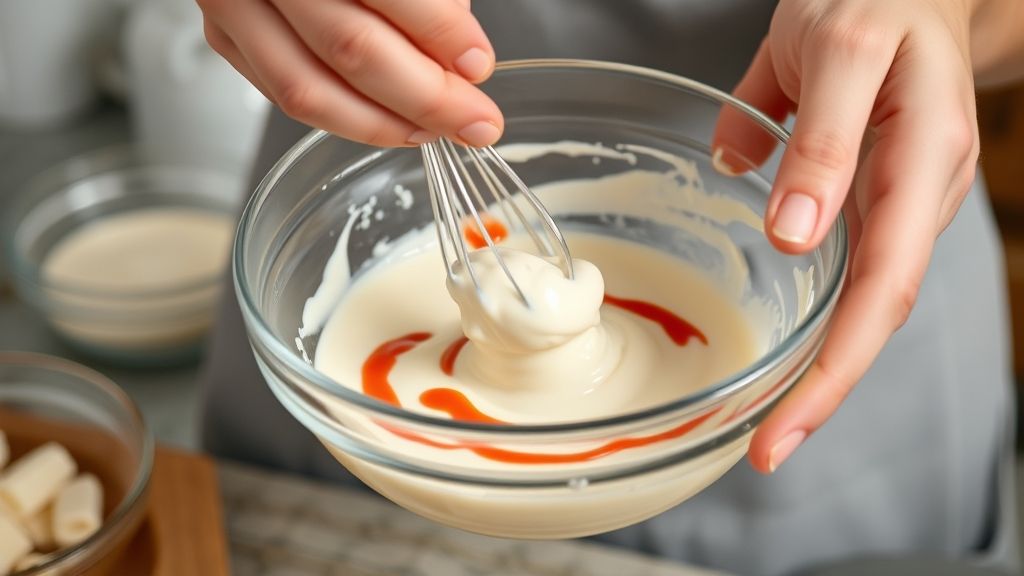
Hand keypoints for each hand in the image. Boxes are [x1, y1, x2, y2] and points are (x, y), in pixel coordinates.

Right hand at [196, 0, 503, 146]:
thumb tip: (461, 57)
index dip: (439, 33)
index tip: (479, 64)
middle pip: (349, 49)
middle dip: (425, 97)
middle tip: (475, 121)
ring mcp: (232, 4)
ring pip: (308, 90)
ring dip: (383, 124)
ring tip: (436, 130)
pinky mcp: (225, 36)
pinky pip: (285, 95)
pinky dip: (345, 118)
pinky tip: (390, 121)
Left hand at [712, 0, 980, 472]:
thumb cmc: (875, 1)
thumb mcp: (838, 50)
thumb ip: (819, 139)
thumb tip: (793, 238)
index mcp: (923, 160)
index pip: (883, 286)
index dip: (836, 369)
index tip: (781, 426)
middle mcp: (923, 196)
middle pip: (879, 314)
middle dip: (824, 392)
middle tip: (766, 451)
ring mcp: (902, 202)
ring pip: (867, 305)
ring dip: (821, 370)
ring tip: (770, 426)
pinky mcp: (877, 201)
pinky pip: (852, 276)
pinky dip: (819, 326)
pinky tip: (787, 360)